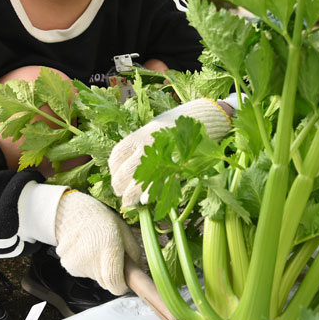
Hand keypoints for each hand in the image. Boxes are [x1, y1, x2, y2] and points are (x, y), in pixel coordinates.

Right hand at [54, 190, 141, 294]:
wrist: (73, 211)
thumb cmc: (102, 220)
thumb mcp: (125, 231)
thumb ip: (134, 254)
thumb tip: (137, 272)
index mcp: (109, 247)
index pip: (115, 283)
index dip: (122, 286)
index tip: (125, 281)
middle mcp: (91, 258)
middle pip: (106, 283)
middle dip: (112, 275)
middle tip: (111, 257)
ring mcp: (77, 263)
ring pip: (95, 277)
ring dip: (98, 268)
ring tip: (96, 248)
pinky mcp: (67, 265)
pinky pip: (83, 272)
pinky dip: (86, 265)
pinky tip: (85, 249)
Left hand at [108, 98, 231, 207]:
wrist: (205, 118)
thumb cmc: (177, 124)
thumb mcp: (155, 128)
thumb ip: (141, 145)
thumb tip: (126, 165)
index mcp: (142, 135)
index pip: (117, 155)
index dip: (113, 169)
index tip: (115, 176)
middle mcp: (149, 146)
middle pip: (125, 172)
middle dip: (120, 186)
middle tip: (122, 194)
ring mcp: (163, 158)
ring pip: (139, 183)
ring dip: (132, 195)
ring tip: (132, 201)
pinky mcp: (177, 167)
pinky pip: (159, 185)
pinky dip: (150, 194)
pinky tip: (147, 198)